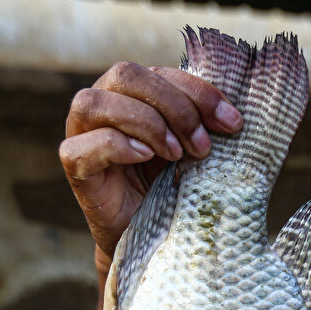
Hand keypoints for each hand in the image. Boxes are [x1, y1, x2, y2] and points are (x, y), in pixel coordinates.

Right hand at [58, 62, 242, 267]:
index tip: (232, 123)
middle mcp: (102, 104)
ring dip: (145, 123)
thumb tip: (235, 115)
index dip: (199, 92)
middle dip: (174, 107)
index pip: (160, 72)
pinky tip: (146, 158)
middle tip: (202, 146)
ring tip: (175, 154)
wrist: (155, 237)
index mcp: (132, 92)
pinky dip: (117, 146)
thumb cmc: (175, 186)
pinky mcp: (76, 169)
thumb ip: (204, 124)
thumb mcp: (195, 149)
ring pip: (95, 102)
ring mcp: (81, 134)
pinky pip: (82, 146)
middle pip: (127, 75)